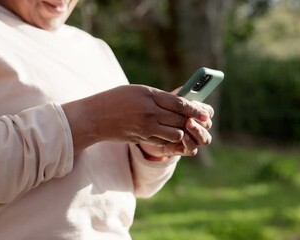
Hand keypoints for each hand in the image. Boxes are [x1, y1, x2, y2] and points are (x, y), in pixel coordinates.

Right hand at [62, 85, 211, 153]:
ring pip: (176, 133)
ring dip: (182, 132)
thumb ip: (156, 96)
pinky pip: (164, 141)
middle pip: (180, 118)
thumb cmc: (114, 100)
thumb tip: (178, 102)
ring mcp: (146, 126)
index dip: (195, 109)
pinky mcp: (142, 137)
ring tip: (184, 129)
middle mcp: (149, 111)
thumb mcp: (136, 91)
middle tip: (201, 123)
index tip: (205, 112)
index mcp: (149, 95)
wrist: (94, 117)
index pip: (179, 102)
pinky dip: (171, 139)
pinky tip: (172, 136)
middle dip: (192, 121)